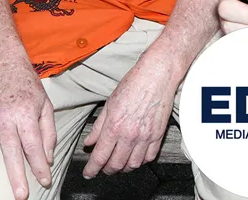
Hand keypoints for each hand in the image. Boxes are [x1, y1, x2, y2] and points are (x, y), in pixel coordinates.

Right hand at [0, 61, 56, 199]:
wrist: (4, 65)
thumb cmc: (28, 86)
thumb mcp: (45, 104)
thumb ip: (48, 132)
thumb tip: (48, 158)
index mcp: (25, 114)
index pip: (33, 145)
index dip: (40, 165)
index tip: (45, 180)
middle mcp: (5, 118)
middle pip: (11, 151)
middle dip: (17, 175)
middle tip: (21, 196)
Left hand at [82, 49, 177, 177]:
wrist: (158, 74)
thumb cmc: (134, 83)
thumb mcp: (110, 103)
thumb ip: (98, 126)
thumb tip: (89, 141)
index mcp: (115, 125)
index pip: (100, 156)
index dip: (92, 169)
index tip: (88, 173)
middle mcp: (130, 134)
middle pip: (116, 165)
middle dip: (106, 170)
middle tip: (102, 168)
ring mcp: (146, 136)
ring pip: (133, 165)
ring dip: (123, 168)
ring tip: (118, 163)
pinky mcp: (158, 135)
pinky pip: (149, 157)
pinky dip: (141, 161)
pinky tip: (135, 156)